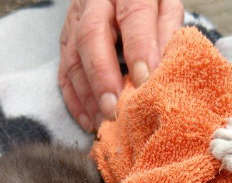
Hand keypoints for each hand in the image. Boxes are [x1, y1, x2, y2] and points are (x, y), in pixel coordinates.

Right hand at [59, 0, 183, 131]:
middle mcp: (95, 2)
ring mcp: (74, 21)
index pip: (133, 16)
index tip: (144, 82)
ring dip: (87, 95)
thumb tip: (163, 67)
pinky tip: (88, 120)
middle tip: (114, 109)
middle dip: (102, 78)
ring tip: (103, 122)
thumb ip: (168, 31)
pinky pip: (64, 71)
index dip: (138, 49)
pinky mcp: (65, 40)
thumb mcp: (167, 6)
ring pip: (73, 57)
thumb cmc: (150, 3)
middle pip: (91, 37)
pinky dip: (75, 99)